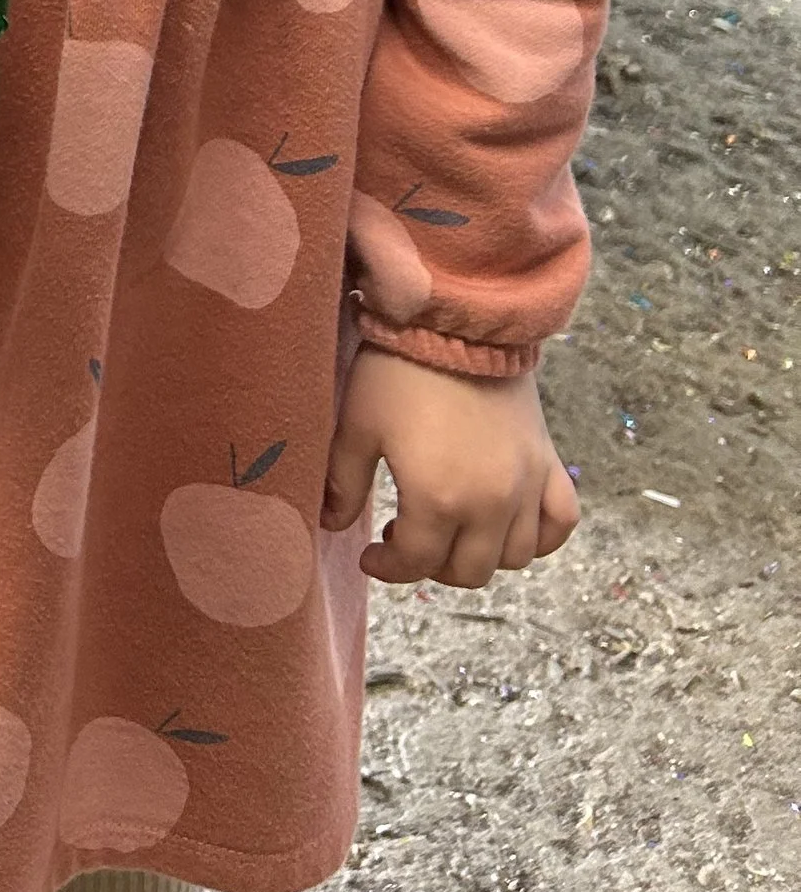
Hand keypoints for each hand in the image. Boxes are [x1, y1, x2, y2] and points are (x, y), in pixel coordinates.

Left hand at [322, 346, 579, 586]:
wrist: (455, 321)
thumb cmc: (398, 372)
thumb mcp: (357, 427)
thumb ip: (344, 484)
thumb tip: (331, 523)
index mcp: (437, 500)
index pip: (416, 563)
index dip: (388, 567)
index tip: (370, 554)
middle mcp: (490, 505)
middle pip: (468, 570)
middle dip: (432, 566)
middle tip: (408, 540)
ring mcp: (526, 487)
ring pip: (513, 557)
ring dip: (480, 555)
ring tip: (452, 531)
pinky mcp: (549, 463)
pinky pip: (560, 522)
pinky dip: (539, 536)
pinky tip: (512, 526)